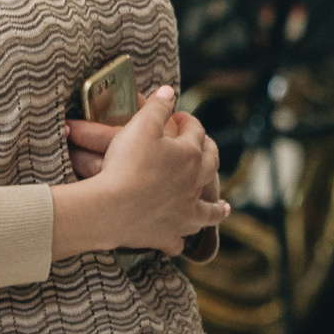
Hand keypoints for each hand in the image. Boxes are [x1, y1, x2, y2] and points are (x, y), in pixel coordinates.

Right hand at [52, 89, 228, 258]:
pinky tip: (182, 241)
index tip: (178, 116)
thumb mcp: (140, 125)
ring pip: (207, 211)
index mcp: (190, 155)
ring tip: (223, 207)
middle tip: (207, 149)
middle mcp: (193, 184)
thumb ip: (157, 106)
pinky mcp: (167, 235)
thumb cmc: (127, 163)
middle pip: (210, 166)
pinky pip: (178, 240)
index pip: (196, 131)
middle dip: (209, 154)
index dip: (187, 120)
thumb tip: (170, 91)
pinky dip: (181, 240)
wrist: (111, 207)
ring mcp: (183, 212)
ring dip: (216, 208)